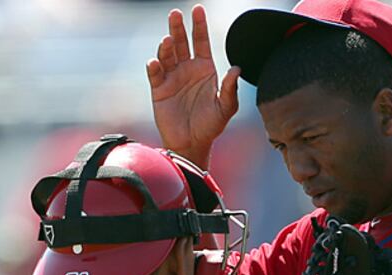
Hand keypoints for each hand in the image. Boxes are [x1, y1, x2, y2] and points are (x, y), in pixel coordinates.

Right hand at [146, 5, 240, 167]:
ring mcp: (172, 77)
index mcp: (205, 69)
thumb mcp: (226, 108)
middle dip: (178, 28)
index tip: (198, 9)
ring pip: (167, 54)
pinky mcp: (159, 89)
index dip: (199, 26)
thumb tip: (237, 70)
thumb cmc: (211, 126)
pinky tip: (156, 62)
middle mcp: (187, 69)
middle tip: (175, 14)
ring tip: (167, 40)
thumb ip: (230, 89)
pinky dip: (154, 66)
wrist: (192, 144)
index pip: (201, 41)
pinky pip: (155, 74)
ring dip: (166, 46)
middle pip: (181, 42)